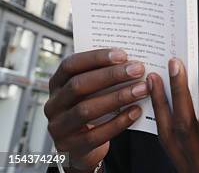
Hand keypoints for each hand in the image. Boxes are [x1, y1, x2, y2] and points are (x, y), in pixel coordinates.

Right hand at [44, 48, 149, 171]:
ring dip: (118, 97)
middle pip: (78, 85)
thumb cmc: (93, 108)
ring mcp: (58, 127)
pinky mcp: (70, 147)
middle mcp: (53, 104)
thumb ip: (104, 76)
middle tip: (138, 69)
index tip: (123, 54)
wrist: (84, 147)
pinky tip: (136, 111)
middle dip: (111, 76)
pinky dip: (118, 122)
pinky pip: (95, 135)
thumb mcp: (92, 91)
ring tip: (142, 89)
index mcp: (57, 84)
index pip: (70, 65)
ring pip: (86, 109)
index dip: (95, 58)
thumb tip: (133, 60)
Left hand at [148, 58, 198, 172]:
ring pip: (169, 134)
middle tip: (176, 65)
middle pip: (184, 124)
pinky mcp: (185, 171)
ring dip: (161, 103)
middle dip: (179, 90)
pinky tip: (158, 106)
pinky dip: (161, 121)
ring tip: (155, 80)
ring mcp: (191, 171)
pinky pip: (167, 145)